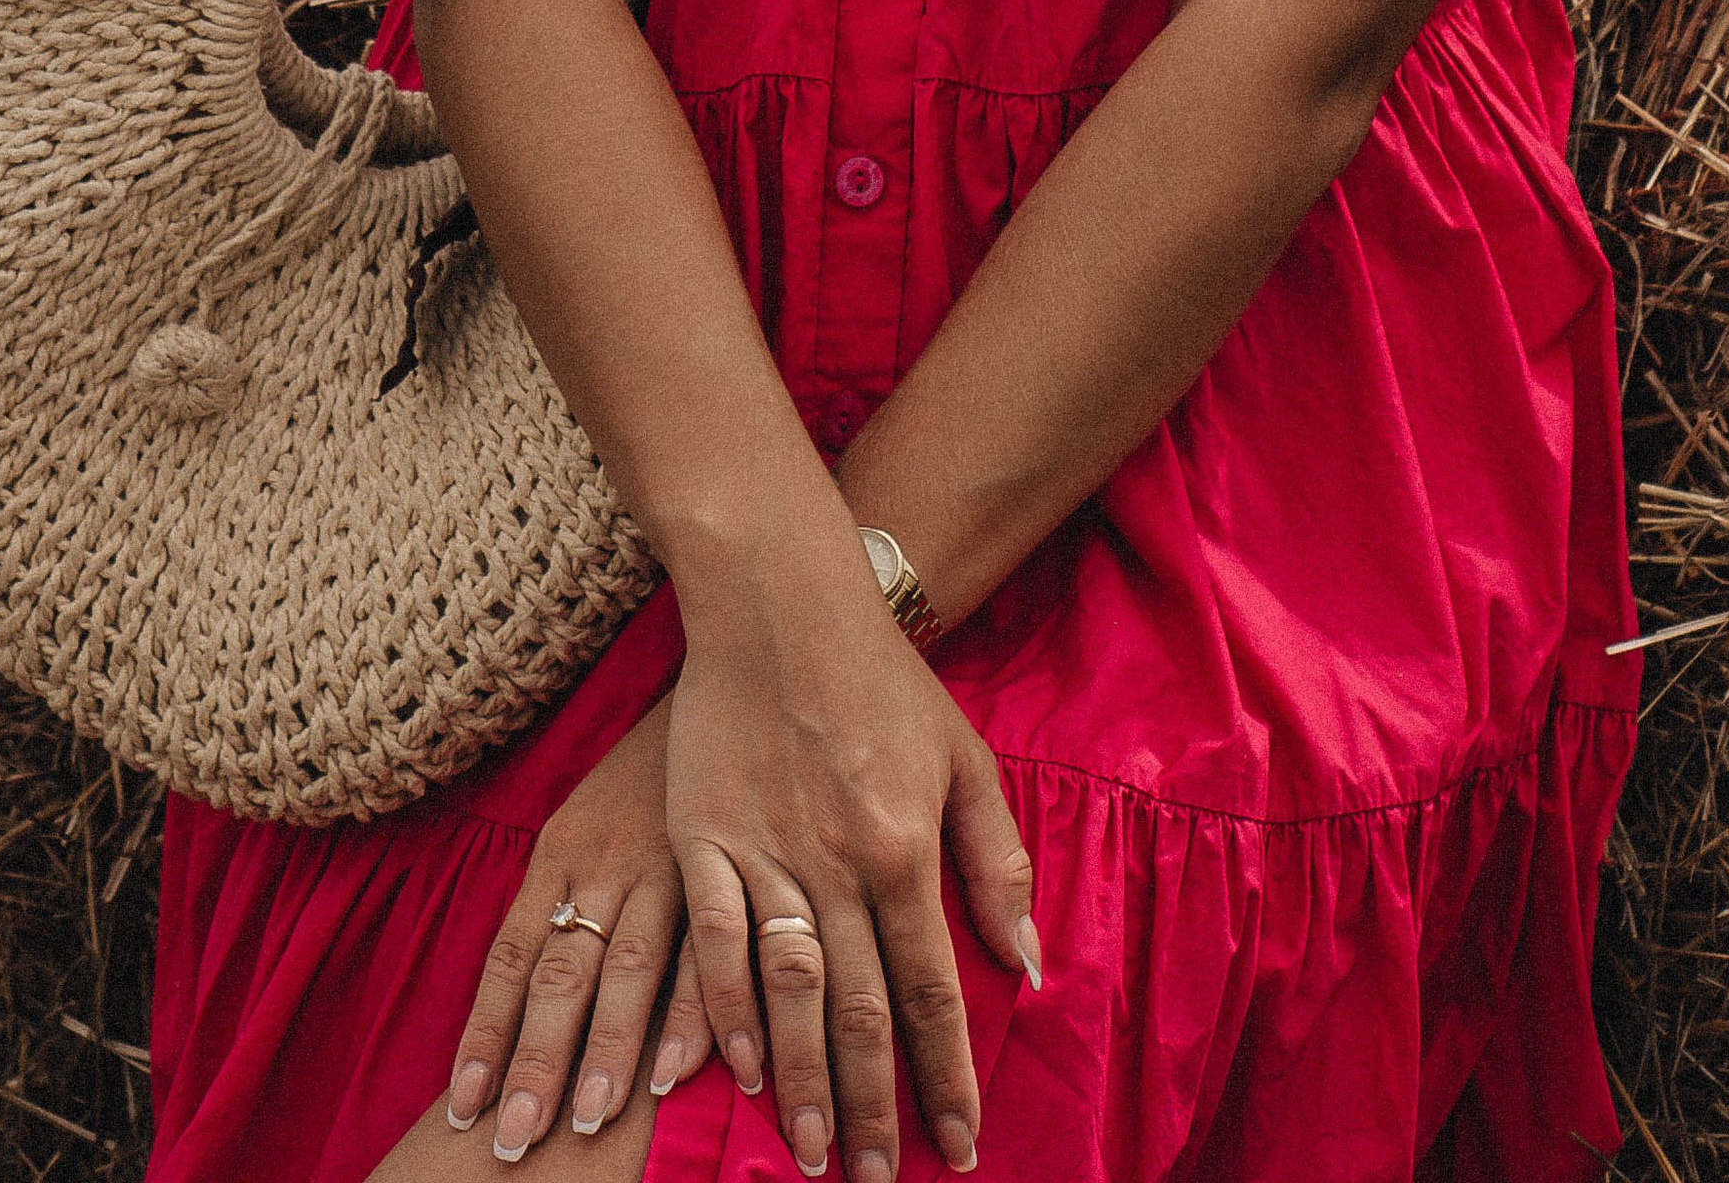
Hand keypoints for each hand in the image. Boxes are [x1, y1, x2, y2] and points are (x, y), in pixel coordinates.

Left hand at [444, 697, 710, 1158]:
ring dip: (608, 1050)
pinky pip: (707, 948)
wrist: (706, 687)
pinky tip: (687, 1066)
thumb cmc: (635, 778)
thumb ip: (557, 903)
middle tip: (514, 1138)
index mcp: (557, 857)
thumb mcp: (580, 826)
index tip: (464, 1106)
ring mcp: (662, 867)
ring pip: (627, 969)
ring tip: (588, 1120)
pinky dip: (696, 1009)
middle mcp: (600, 867)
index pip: (510, 959)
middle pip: (560, 974)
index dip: (485, 1034)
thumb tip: (522, 996)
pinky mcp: (720, 866)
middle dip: (536, 1060)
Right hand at [665, 555, 1035, 1182]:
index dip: (947, 1076)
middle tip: (882, 1180)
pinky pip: (714, 943)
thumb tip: (1026, 964)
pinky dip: (723, 1010)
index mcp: (905, 847)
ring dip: (802, 1083)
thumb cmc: (883, 679)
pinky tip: (734, 1068)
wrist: (781, 602)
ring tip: (815, 1155)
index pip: (933, 990)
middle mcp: (838, 862)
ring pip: (787, 993)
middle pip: (859, 1010)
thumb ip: (995, 862)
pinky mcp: (703, 836)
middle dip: (875, 1106)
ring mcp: (765, 851)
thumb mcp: (964, 757)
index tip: (959, 1148)